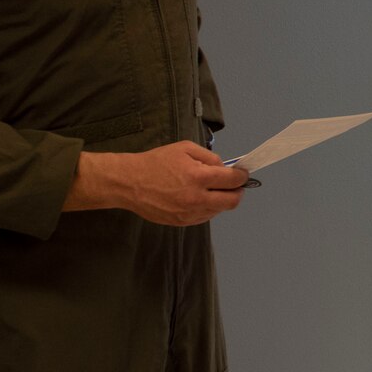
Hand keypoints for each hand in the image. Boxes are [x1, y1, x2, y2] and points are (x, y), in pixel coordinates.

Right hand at [68, 141, 248, 225]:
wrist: (129, 182)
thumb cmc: (156, 162)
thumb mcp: (185, 149)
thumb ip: (210, 158)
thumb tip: (225, 168)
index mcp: (198, 177)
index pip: (233, 180)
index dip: (241, 176)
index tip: (242, 174)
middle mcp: (196, 199)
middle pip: (232, 201)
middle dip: (237, 192)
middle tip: (234, 185)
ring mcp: (189, 213)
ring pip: (219, 210)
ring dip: (221, 200)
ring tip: (209, 189)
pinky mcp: (182, 222)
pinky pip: (204, 216)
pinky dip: (207, 207)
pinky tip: (198, 197)